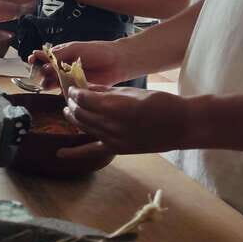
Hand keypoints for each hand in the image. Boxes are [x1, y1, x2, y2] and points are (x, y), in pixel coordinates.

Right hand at [29, 40, 130, 89]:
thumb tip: (41, 55)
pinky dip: (59, 91)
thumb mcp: (76, 48)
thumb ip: (59, 53)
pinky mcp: (76, 88)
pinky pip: (63, 90)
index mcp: (62, 54)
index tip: (32, 60)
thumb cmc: (97, 51)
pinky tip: (58, 89)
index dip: (36, 58)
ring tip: (48, 82)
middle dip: (41, 72)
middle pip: (45, 71)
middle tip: (45, 72)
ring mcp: (69, 78)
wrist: (117, 62)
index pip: (44, 56)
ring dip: (48, 82)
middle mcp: (63, 66)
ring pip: (52, 82)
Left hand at [59, 86, 191, 158]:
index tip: (73, 88)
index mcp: (116, 107)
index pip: (84, 98)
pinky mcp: (117, 149)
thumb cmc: (161, 103)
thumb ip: (106, 91)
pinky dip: (74, 153)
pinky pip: (91, 151)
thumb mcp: (132, 92)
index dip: (75, 92)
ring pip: (83, 127)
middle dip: (72, 103)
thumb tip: (87, 87)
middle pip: (81, 113)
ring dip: (73, 118)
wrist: (182, 125)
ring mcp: (113, 138)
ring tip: (68, 111)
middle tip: (71, 97)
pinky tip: (60, 154)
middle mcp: (112, 124)